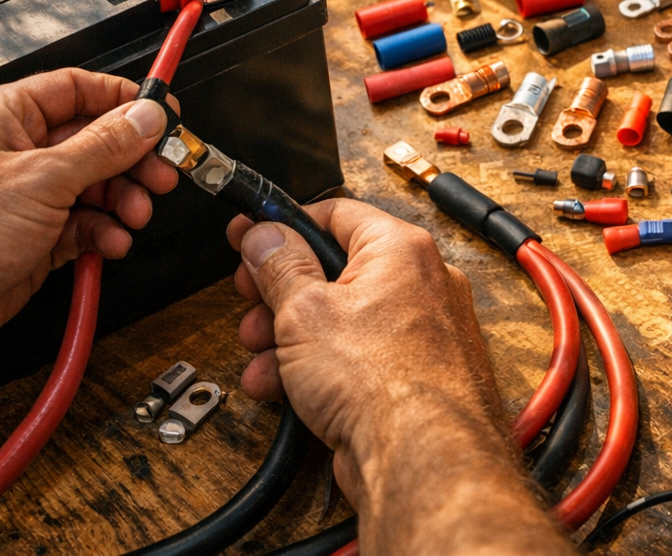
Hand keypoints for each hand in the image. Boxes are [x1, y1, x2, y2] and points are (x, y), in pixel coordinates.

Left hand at [0, 68, 178, 357]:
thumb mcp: (39, 178)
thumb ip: (102, 147)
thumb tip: (143, 118)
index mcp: (9, 116)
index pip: (80, 90)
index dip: (124, 100)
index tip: (163, 112)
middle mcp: (18, 152)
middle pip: (96, 142)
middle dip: (132, 160)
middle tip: (161, 173)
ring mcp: (25, 197)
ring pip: (95, 188)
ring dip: (122, 202)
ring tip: (133, 215)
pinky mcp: (32, 239)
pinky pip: (83, 227)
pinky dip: (103, 234)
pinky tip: (109, 242)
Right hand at [229, 202, 571, 554]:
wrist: (422, 459)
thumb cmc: (385, 382)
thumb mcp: (305, 311)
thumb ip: (279, 267)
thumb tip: (266, 237)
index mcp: (401, 249)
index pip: (336, 214)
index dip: (285, 224)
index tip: (250, 234)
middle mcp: (421, 284)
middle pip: (334, 270)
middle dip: (280, 291)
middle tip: (249, 301)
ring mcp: (420, 333)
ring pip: (341, 319)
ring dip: (289, 336)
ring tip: (260, 354)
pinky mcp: (414, 376)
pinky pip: (357, 357)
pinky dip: (319, 367)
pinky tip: (283, 387)